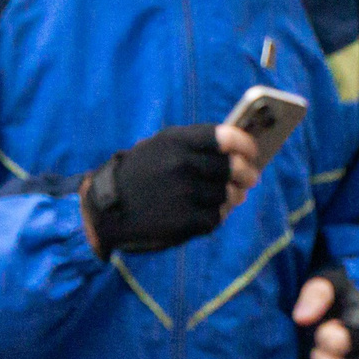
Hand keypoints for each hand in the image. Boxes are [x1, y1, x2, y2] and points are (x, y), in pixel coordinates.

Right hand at [79, 123, 260, 257]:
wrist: (105, 206)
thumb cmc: (139, 172)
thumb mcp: (160, 147)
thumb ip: (195, 146)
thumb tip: (239, 154)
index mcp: (176, 141)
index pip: (226, 137)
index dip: (246, 144)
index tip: (252, 151)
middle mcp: (182, 165)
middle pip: (233, 168)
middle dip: (246, 173)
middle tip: (250, 177)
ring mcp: (184, 194)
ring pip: (228, 194)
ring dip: (232, 196)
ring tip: (228, 196)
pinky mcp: (185, 221)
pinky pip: (217, 217)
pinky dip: (217, 215)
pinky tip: (209, 212)